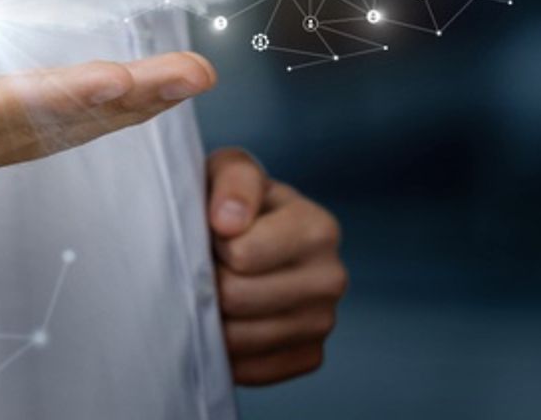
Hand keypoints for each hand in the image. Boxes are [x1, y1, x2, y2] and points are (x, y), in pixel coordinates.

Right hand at [0, 0, 218, 222]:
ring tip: (184, 80)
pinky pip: (32, 135)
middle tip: (190, 76)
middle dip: (113, 106)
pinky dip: (84, 113)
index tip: (118, 79)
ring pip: (41, 139)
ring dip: (115, 112)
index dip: (47, 96)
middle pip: (31, 132)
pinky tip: (130, 93)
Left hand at [207, 148, 346, 385]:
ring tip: (215, 290)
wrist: (240, 236)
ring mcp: (324, 321)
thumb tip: (229, 223)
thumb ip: (233, 181)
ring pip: (239, 339)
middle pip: (237, 298)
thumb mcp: (229, 170)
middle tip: (208, 265)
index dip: (211, 243)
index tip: (213, 231)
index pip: (241, 254)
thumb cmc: (231, 200)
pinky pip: (253, 370)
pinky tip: (226, 321)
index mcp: (318, 228)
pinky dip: (227, 352)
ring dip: (212, 317)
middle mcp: (332, 278)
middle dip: (208, 281)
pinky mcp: (310, 355)